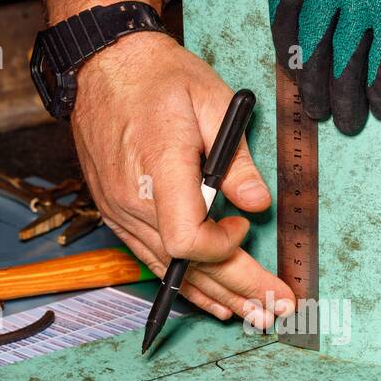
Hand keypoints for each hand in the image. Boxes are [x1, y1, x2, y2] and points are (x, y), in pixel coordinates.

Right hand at [70, 32, 295, 325]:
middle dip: (238, 288)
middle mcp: (133, 200)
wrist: (105, 66)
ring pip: (169, 269)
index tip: (245, 230)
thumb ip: (236, 159)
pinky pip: (151, 259)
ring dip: (213, 294)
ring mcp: (120, 211)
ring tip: (250, 314)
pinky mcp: (117, 214)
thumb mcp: (213, 102)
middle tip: (276, 308)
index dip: (223, 249)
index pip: (188, 240)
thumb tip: (257, 203)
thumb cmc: (159, 78)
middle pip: (186, 265)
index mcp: (159, 169)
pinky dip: (184, 282)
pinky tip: (210, 297)